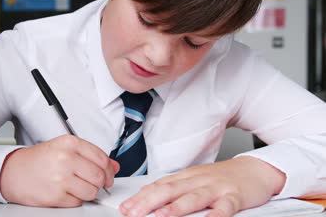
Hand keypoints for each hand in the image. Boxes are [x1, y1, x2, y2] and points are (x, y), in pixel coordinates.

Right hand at [0, 135, 119, 206]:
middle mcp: (66, 158)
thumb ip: (91, 156)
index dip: (109, 170)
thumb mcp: (64, 149)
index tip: (108, 175)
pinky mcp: (56, 196)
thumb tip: (114, 166)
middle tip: (93, 183)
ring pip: (92, 191)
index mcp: (69, 143)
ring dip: (88, 192)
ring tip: (76, 187)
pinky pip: (78, 202)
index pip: (102, 158)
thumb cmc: (38, 160)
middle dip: (100, 183)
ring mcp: (61, 178)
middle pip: (99, 176)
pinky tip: (65, 192)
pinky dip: (75, 200)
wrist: (13, 172)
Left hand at [119, 156, 285, 216]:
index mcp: (186, 177)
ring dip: (176, 207)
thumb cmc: (222, 177)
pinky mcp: (235, 196)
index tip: (126, 208)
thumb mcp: (194, 180)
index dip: (141, 197)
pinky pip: (225, 206)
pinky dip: (216, 214)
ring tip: (161, 216)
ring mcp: (216, 188)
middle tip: (134, 213)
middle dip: (150, 202)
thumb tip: (149, 198)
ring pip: (194, 197)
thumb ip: (174, 189)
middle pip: (170, 190)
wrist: (254, 169)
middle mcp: (198, 180)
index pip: (159, 186)